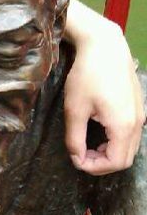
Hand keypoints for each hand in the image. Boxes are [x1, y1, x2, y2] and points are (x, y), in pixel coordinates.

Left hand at [63, 1, 144, 174]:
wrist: (105, 47)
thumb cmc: (87, 76)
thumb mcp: (74, 109)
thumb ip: (75, 138)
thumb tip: (76, 158)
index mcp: (123, 126)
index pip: (115, 162)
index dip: (94, 167)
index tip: (75, 159)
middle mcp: (138, 123)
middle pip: (125, 159)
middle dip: (102, 163)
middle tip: (80, 155)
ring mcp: (141, 115)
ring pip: (129, 147)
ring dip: (109, 152)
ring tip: (87, 145)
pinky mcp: (139, 107)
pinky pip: (131, 135)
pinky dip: (115, 141)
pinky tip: (98, 132)